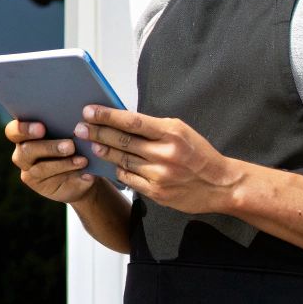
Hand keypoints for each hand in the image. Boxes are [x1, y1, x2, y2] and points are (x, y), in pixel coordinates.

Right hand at [6, 119, 99, 204]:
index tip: (42, 128)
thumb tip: (79, 126)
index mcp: (23, 133)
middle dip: (49, 147)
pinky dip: (72, 176)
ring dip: (63, 164)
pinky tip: (86, 173)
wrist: (82, 168)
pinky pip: (54, 182)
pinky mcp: (41, 186)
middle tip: (70, 146)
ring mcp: (29, 172)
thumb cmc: (73, 140)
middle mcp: (22, 153)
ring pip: (41, 168)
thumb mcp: (70, 131)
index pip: (13, 131)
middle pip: (27, 150)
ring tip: (83, 160)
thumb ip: (67, 127)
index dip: (23, 129)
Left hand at [78, 106, 243, 214]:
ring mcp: (160, 175)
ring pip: (122, 160)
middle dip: (98, 133)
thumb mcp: (181, 132)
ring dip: (104, 152)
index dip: (107, 115)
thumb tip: (121, 120)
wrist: (221, 185)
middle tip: (80, 128)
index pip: (131, 121)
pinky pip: (129, 179)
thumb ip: (153, 128)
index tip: (89, 110)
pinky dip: (119, 170)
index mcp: (171, 133)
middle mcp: (164, 153)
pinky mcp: (157, 192)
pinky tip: (111, 164)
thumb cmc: (198, 153)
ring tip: (91, 144)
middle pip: (122, 141)